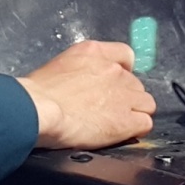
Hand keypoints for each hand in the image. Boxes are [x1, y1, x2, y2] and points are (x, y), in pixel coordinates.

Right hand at [17, 40, 155, 150]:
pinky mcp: (126, 120)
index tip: (115, 84)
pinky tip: (122, 133)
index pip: (126, 55)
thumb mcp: (61, 65)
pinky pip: (145, 123)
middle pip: (136, 83)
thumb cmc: (39, 92)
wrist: (39, 109)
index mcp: (95, 52)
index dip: (123, 71)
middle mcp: (113, 69)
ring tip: (116, 122)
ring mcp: (123, 94)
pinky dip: (136, 129)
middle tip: (107, 109)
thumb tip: (86, 82)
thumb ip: (82, 69)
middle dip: (126, 96)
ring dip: (134, 112)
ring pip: (146, 103)